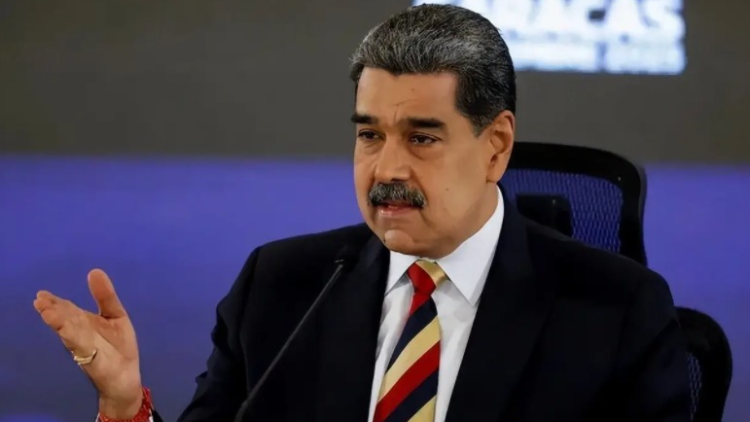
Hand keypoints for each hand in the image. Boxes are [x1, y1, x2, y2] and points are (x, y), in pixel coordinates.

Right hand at [33, 269, 143, 418]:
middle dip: (52, 311)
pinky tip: (65, 329)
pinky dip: (74, 337)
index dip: (54, 302)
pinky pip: (81, 346)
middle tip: (39, 300)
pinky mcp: (91, 358)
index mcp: (83, 321)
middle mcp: (80, 332)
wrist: (125, 374)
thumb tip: (94, 271)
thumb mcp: (115, 315)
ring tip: (47, 312)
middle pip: (64, 319)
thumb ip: (105, 296)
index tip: (41, 294)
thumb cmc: (118, 345)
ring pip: (69, 332)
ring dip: (58, 322)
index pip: (66, 309)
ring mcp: (84, 345)